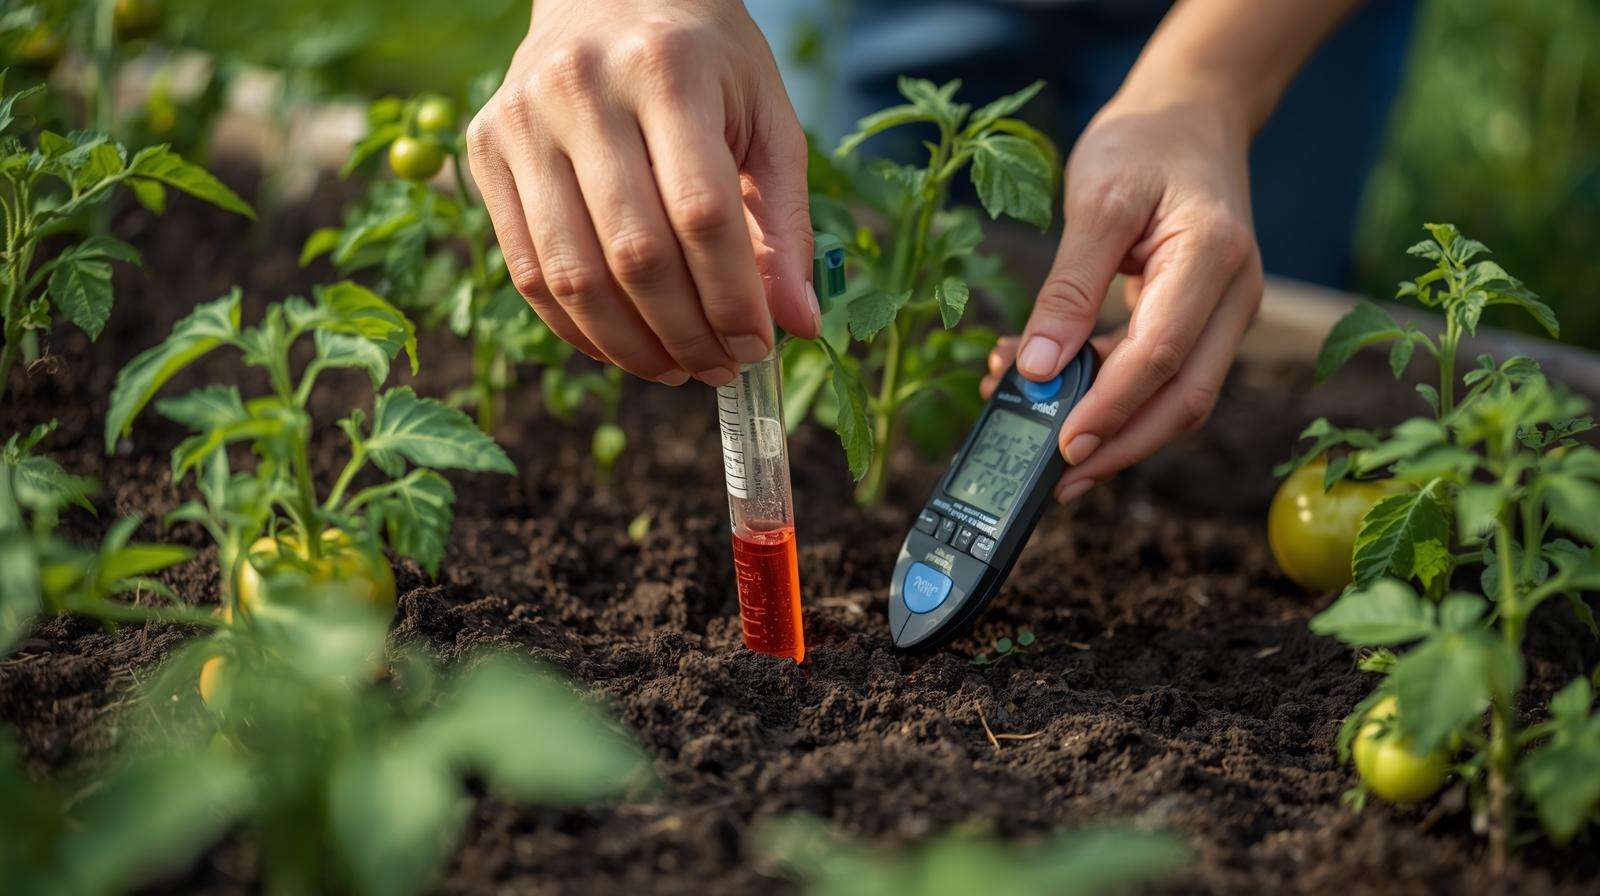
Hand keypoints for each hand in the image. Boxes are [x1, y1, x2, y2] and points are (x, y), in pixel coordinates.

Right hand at [466, 0, 818, 388]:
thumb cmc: (703, 60)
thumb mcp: (766, 116)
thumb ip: (786, 222)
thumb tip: (798, 325)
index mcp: (665, 69)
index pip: (700, 214)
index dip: (732, 297)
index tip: (760, 345)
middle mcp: (580, 89)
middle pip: (634, 253)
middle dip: (686, 332)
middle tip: (721, 365)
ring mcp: (519, 120)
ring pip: (570, 274)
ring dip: (630, 345)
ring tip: (677, 368)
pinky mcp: (482, 149)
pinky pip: (525, 270)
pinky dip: (577, 327)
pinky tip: (624, 345)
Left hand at [982, 88, 1263, 502]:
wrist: (1192, 115)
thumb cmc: (1146, 145)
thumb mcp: (1097, 200)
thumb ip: (1068, 286)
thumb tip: (1039, 368)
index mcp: (1213, 259)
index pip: (1161, 357)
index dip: (1110, 408)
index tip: (1062, 445)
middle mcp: (1233, 297)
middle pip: (1183, 400)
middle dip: (1119, 447)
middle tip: (1058, 479)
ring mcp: (1222, 314)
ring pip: (1176, 398)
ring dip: (1112, 427)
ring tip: (1042, 438)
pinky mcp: (1200, 321)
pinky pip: (1161, 374)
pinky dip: (1110, 392)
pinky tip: (1056, 390)